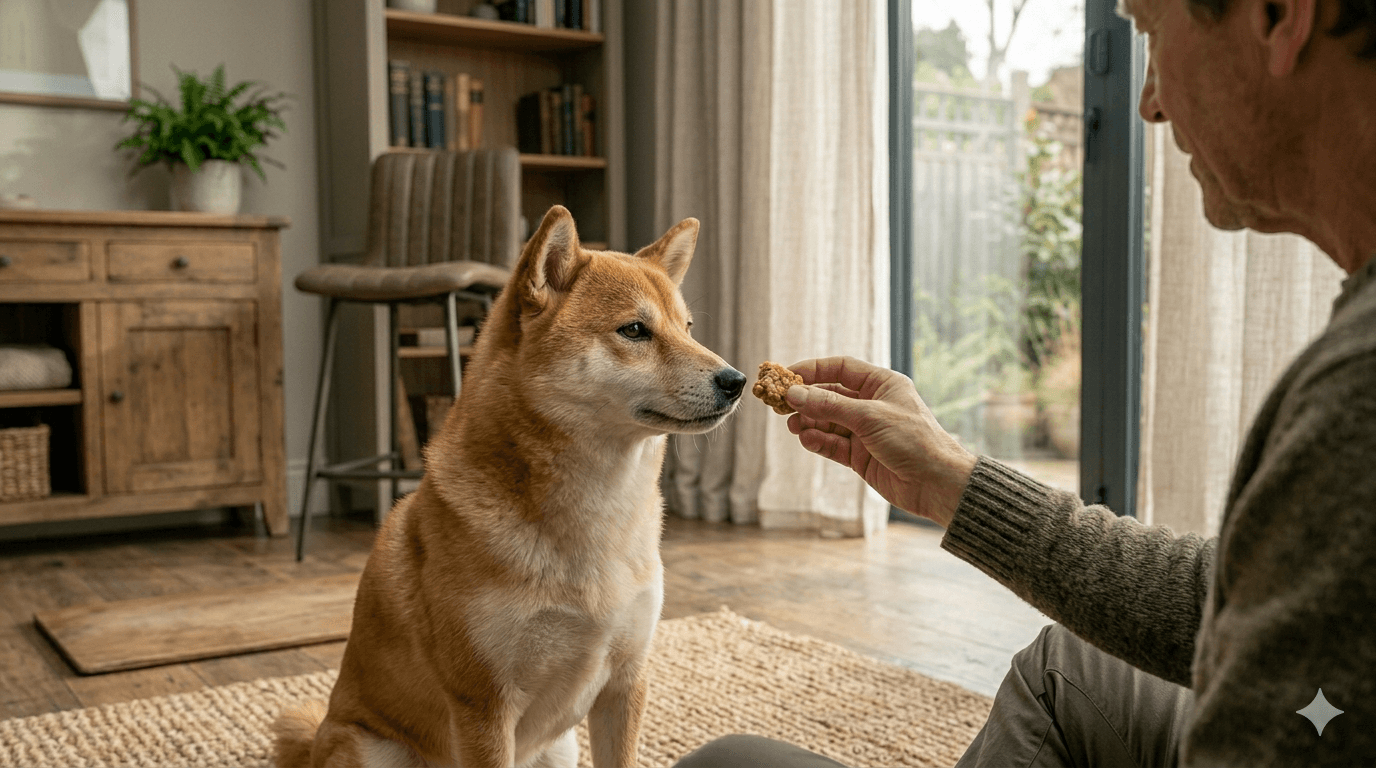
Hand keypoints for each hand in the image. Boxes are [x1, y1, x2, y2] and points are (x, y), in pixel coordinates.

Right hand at [784, 356, 977, 526]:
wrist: (936, 483)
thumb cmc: (914, 440)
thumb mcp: (869, 417)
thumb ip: (829, 405)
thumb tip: (794, 393)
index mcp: (882, 385)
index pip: (840, 368)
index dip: (813, 369)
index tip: (787, 375)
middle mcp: (872, 405)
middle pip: (830, 395)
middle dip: (806, 399)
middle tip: (780, 404)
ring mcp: (865, 431)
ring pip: (828, 421)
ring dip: (808, 421)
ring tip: (791, 425)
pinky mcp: (860, 456)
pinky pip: (832, 444)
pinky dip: (818, 440)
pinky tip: (806, 438)